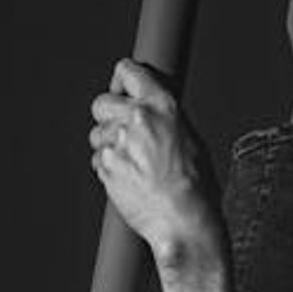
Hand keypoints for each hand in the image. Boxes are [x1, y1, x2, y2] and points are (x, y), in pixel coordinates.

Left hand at [88, 58, 221, 264]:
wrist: (183, 221)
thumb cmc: (195, 186)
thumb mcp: (190, 138)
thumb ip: (163, 117)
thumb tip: (148, 110)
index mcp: (162, 106)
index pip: (128, 71)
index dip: (121, 81)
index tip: (121, 90)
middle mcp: (137, 119)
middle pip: (101, 102)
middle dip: (108, 116)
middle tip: (123, 132)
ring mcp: (118, 143)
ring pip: (97, 134)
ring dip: (109, 145)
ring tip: (133, 164)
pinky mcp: (106, 166)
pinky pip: (98, 160)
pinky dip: (109, 168)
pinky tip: (130, 180)